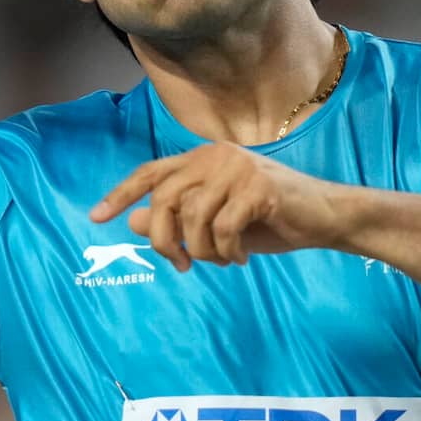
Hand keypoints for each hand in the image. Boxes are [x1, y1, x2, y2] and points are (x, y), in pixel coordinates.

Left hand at [89, 144, 348, 270]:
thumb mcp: (217, 223)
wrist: (325, 217)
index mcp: (203, 158)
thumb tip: (133, 221)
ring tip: (223, 260)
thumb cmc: (271, 219)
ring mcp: (238, 167)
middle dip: (164, 240)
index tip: (95, 218)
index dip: (121, 194)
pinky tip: (241, 258)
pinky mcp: (259, 186)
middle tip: (181, 264)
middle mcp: (215, 155)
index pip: (151, 172)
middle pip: (164, 199)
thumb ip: (179, 220)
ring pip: (193, 218)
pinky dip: (227, 252)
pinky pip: (223, 228)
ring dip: (203, 251)